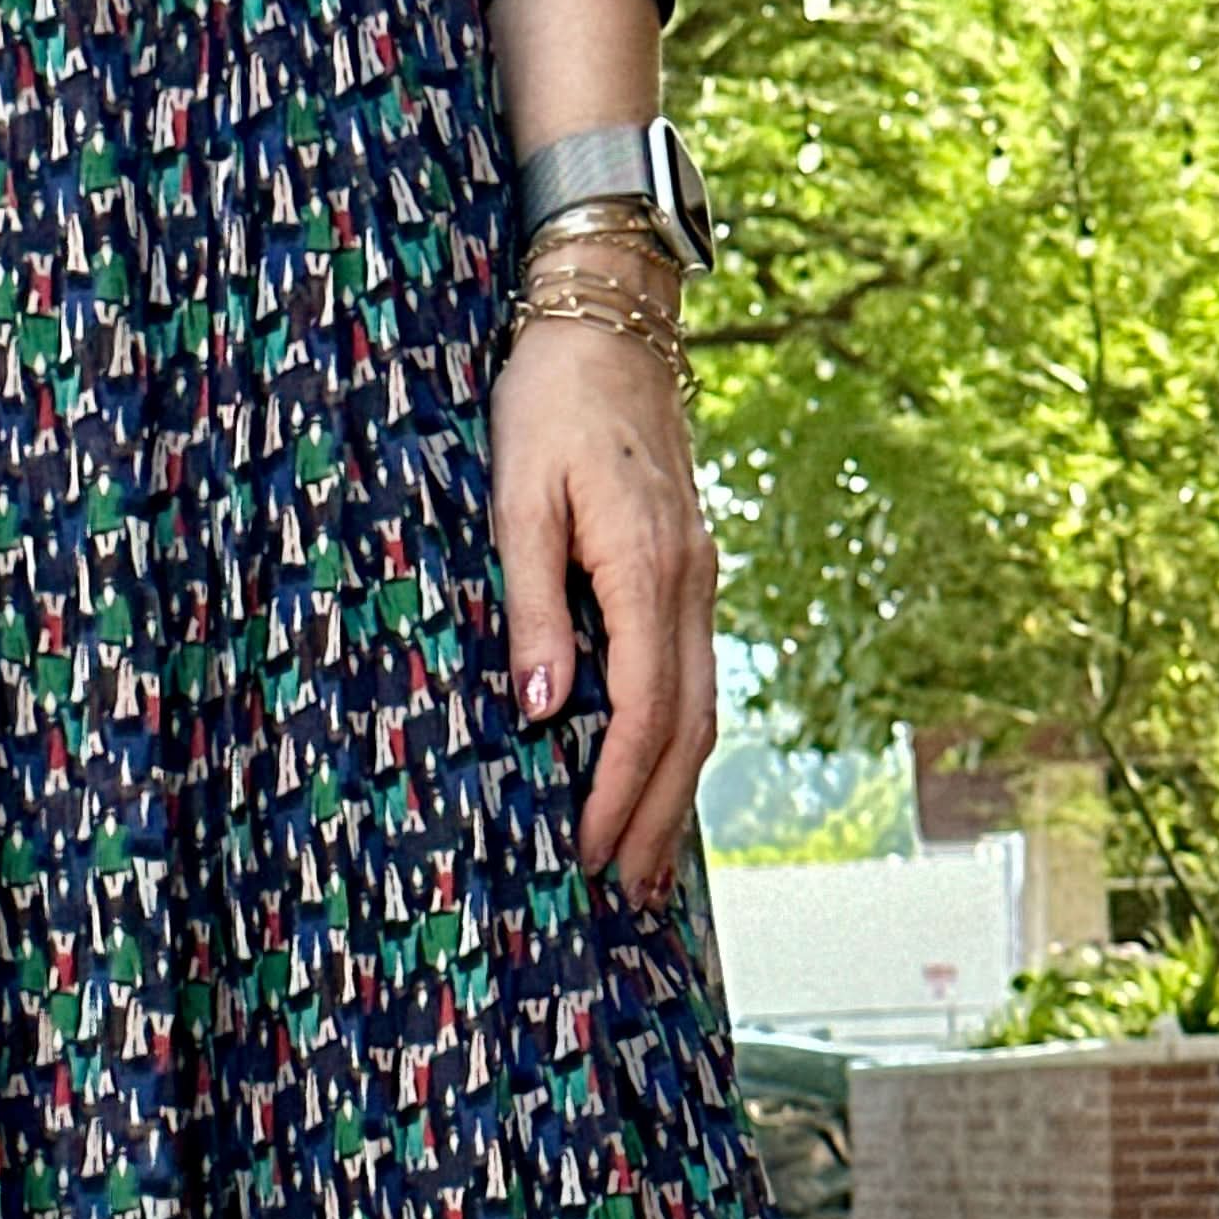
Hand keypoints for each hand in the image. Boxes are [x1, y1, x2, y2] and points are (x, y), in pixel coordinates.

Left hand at [490, 317, 717, 903]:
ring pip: (700, 709)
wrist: (608, 317)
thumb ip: (532, 609)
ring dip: (674, 794)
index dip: (617, 794)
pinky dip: (678, 742)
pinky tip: (657, 779)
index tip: (584, 855)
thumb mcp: (517, 500)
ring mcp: (698, 577)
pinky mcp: (688, 571)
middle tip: (627, 900)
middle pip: (687, 731)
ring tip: (645, 865)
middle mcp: (688, 583)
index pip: (644, 713)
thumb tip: (541, 713)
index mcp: (646, 571)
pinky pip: (692, 677)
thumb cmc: (547, 403)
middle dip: (657, 821)